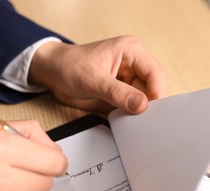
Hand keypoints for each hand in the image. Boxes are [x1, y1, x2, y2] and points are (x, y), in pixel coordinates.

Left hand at [29, 36, 165, 113]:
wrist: (52, 73)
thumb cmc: (69, 66)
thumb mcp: (93, 80)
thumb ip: (118, 93)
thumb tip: (141, 105)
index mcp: (131, 50)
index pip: (155, 72)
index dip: (157, 93)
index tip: (151, 111)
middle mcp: (132, 63)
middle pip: (152, 87)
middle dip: (148, 103)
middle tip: (141, 120)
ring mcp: (126, 78)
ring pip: (143, 98)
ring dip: (137, 111)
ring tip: (129, 119)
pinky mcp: (120, 91)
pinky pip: (131, 105)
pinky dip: (129, 114)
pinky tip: (122, 118)